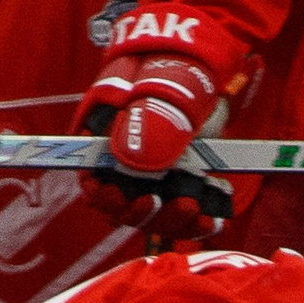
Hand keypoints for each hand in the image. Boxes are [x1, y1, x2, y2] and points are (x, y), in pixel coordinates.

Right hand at [75, 11, 248, 239]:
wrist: (199, 76)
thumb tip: (135, 159)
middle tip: (155, 202)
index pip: (92, 183)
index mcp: (105, 148)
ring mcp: (155, 185)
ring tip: (192, 209)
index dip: (99, 195)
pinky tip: (211, 222)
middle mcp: (127, 172)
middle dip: (139, 213)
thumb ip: (143, 119)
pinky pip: (185, 219)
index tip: (112, 195)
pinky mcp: (182, 191)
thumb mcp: (152, 88)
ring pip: (155, 219)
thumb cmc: (164, 75)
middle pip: (124, 210)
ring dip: (170, 220)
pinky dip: (197, 225)